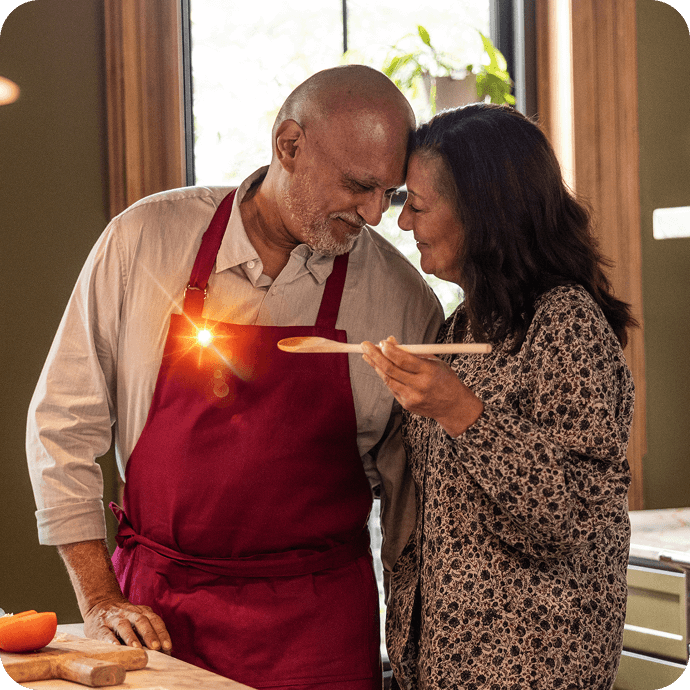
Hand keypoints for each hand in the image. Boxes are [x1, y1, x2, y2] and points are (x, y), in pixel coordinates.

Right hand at [57, 540, 171, 653]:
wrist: (100, 604)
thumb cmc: (124, 618)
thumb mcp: (138, 619)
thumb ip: (149, 630)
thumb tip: (164, 651)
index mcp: (142, 612)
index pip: (155, 620)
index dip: (162, 633)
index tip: (168, 647)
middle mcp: (129, 614)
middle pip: (142, 621)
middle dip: (150, 634)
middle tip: (156, 647)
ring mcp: (114, 619)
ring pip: (124, 626)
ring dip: (131, 637)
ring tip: (137, 648)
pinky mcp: (99, 627)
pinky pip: (105, 633)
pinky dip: (111, 640)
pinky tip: (116, 647)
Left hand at [361, 336, 483, 436]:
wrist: (453, 407)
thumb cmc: (444, 379)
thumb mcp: (433, 362)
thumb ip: (412, 353)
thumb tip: (390, 342)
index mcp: (429, 372)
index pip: (403, 360)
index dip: (389, 350)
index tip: (380, 342)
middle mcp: (419, 386)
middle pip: (390, 370)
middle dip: (375, 356)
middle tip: (365, 346)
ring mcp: (411, 397)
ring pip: (388, 379)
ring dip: (376, 366)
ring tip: (367, 355)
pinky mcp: (406, 405)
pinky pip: (392, 387)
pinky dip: (386, 376)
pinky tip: (380, 368)